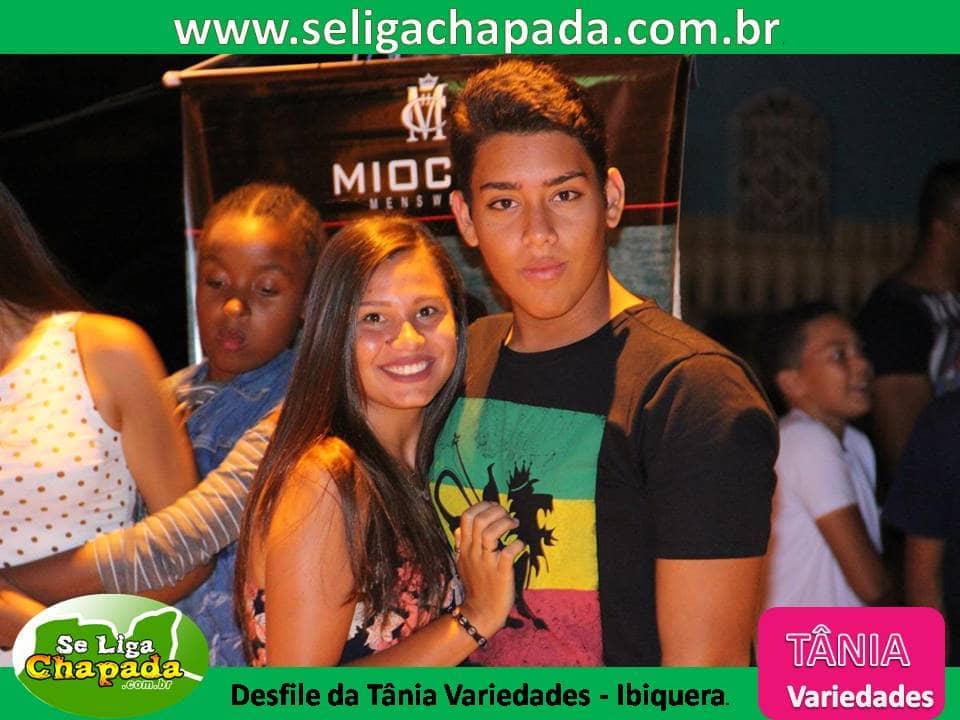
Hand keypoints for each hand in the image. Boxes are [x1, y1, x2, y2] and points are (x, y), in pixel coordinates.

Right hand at [453, 501, 524, 638]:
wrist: (481, 613)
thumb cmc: (475, 586)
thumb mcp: (462, 563)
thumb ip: (461, 544)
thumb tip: (458, 527)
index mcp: (464, 548)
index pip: (466, 516)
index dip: (482, 506)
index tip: (495, 508)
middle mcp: (473, 552)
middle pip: (478, 520)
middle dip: (496, 511)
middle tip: (507, 515)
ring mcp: (486, 563)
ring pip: (489, 533)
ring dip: (504, 523)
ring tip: (514, 524)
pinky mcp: (500, 573)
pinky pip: (507, 552)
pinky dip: (517, 544)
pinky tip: (520, 544)